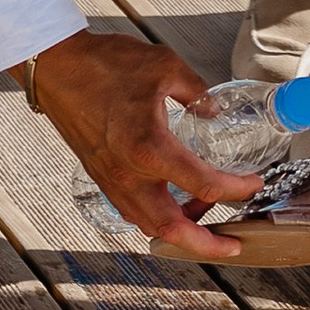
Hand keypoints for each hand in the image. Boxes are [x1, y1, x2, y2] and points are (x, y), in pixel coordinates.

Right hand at [16, 27, 240, 255]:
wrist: (56, 67)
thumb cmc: (105, 64)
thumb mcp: (165, 66)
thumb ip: (197, 92)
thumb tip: (214, 111)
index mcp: (150, 147)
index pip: (204, 184)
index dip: (237, 188)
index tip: (254, 183)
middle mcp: (129, 174)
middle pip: (172, 229)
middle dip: (206, 246)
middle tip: (232, 244)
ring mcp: (112, 179)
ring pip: (149, 224)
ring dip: (180, 229)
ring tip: (205, 211)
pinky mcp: (100, 176)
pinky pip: (131, 210)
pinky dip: (156, 216)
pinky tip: (171, 198)